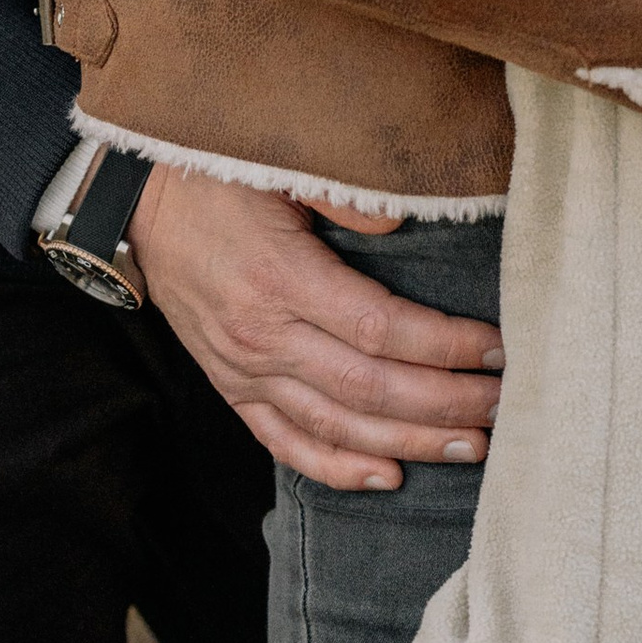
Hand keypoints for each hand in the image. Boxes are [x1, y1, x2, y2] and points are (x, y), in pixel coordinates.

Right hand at [130, 167, 503, 495]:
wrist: (138, 201)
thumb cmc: (218, 173)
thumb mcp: (281, 165)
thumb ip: (346, 196)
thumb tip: (405, 222)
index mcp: (281, 278)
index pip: (379, 329)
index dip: (443, 345)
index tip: (495, 348)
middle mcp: (262, 335)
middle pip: (368, 388)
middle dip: (443, 404)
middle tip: (503, 409)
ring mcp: (244, 370)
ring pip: (336, 425)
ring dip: (408, 442)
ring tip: (470, 447)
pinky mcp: (231, 387)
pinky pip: (285, 442)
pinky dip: (336, 467)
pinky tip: (387, 477)